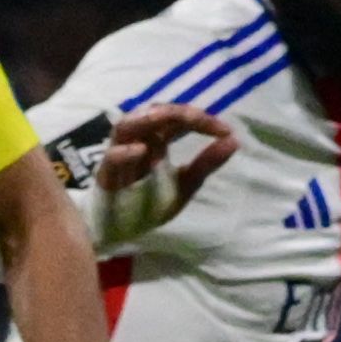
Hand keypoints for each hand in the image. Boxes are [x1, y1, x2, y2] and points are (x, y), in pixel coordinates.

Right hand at [94, 103, 235, 201]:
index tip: (224, 130)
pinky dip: (124, 152)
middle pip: (152, 114)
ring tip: (163, 116)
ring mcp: (119, 155)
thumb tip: (234, 140)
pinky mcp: (106, 175)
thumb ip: (206, 164)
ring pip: (125, 126)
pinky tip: (140, 150)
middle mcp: (137, 140)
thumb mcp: (186, 184)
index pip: (177, 118)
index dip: (200, 119)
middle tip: (198, 118)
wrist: (122, 229)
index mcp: (157, 139)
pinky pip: (111, 158)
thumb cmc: (150, 202)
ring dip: (144, 119)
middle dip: (176, 112)